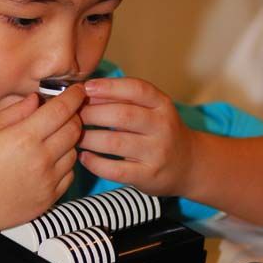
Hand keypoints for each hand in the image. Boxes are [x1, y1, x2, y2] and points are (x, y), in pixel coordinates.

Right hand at [0, 84, 84, 241]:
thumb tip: (37, 99)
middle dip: (74, 116)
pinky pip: (69, 175)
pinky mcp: (49, 199)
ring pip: (73, 152)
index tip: (77, 90)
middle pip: (74, 130)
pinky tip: (47, 161)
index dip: (73, 96)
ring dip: (68, 141)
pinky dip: (63, 164)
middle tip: (65, 112)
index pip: (61, 110)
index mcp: (24, 137)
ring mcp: (47, 181)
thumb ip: (15, 111)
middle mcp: (41, 159)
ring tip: (51, 138)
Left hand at [78, 77, 194, 196]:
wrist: (188, 164)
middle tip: (73, 114)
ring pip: (115, 142)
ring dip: (88, 138)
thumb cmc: (159, 130)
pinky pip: (115, 170)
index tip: (86, 88)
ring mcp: (157, 152)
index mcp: (162, 104)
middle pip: (122, 115)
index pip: (136, 89)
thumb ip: (124, 99)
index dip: (109, 87)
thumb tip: (85, 91)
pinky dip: (95, 163)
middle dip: (92, 113)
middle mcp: (162, 126)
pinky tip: (84, 156)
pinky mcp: (148, 175)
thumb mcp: (151, 109)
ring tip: (74, 135)